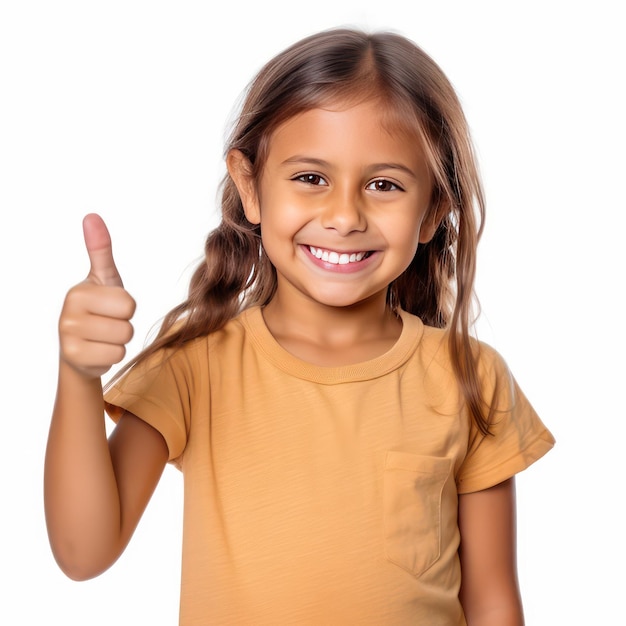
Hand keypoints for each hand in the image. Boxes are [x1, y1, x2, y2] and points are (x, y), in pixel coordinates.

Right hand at [58, 214, 135, 378]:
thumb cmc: (98, 308)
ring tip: (103, 336)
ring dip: (119, 340)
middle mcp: (68, 315)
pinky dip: (113, 355)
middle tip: (107, 322)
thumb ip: (100, 250)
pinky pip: (117, 357)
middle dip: (124, 324)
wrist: (80, 347)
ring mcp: (69, 339)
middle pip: (127, 324)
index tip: (110, 306)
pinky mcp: (75, 359)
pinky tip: (98, 350)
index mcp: (78, 293)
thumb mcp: (103, 279)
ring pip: (123, 341)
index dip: (126, 307)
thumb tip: (92, 216)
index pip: (128, 304)